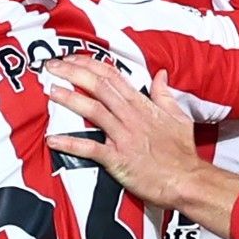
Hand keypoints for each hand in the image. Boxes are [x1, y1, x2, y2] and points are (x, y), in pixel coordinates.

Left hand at [43, 59, 203, 208]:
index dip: (89, 64)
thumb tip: (160, 74)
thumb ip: (164, 94)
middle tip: (52, 66)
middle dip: (73, 73)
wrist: (187, 180)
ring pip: (93, 111)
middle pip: (99, 87)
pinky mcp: (118, 159)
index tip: (71, 58)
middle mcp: (130, 117)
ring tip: (51, 91)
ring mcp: (123, 137)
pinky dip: (70, 144)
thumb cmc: (182, 152)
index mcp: (142, 105)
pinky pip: (90, 149)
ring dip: (70, 100)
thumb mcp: (178, 116)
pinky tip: (53, 139)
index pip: (112, 76)